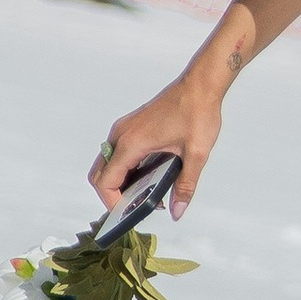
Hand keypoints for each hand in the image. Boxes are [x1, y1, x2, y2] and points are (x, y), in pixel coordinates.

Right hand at [90, 62, 228, 220]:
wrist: (200, 85)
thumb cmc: (197, 113)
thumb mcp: (196, 154)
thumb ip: (185, 185)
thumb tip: (177, 210)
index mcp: (132, 143)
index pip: (106, 182)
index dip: (112, 203)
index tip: (129, 214)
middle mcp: (121, 135)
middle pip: (100, 174)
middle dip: (113, 195)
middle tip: (135, 208)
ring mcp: (125, 129)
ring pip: (108, 163)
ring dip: (119, 182)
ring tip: (144, 195)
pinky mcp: (131, 126)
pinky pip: (118, 152)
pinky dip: (125, 169)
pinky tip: (147, 177)